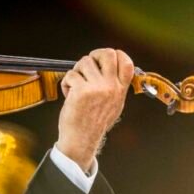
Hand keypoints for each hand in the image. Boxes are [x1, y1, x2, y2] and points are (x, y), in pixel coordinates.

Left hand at [55, 48, 132, 172]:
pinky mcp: (81, 90)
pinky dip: (66, 83)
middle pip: (107, 53)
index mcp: (120, 90)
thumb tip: (107, 66)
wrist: (81, 139)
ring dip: (76, 72)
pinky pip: (70, 75)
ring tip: (76, 86)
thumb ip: (114, 86)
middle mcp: (111, 87)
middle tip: (87, 66)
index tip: (103, 60)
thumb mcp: (113, 104)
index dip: (115, 54)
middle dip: (94, 55)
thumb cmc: (93, 122)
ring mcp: (97, 88)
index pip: (127, 62)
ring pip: (84, 62)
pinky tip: (69, 95)